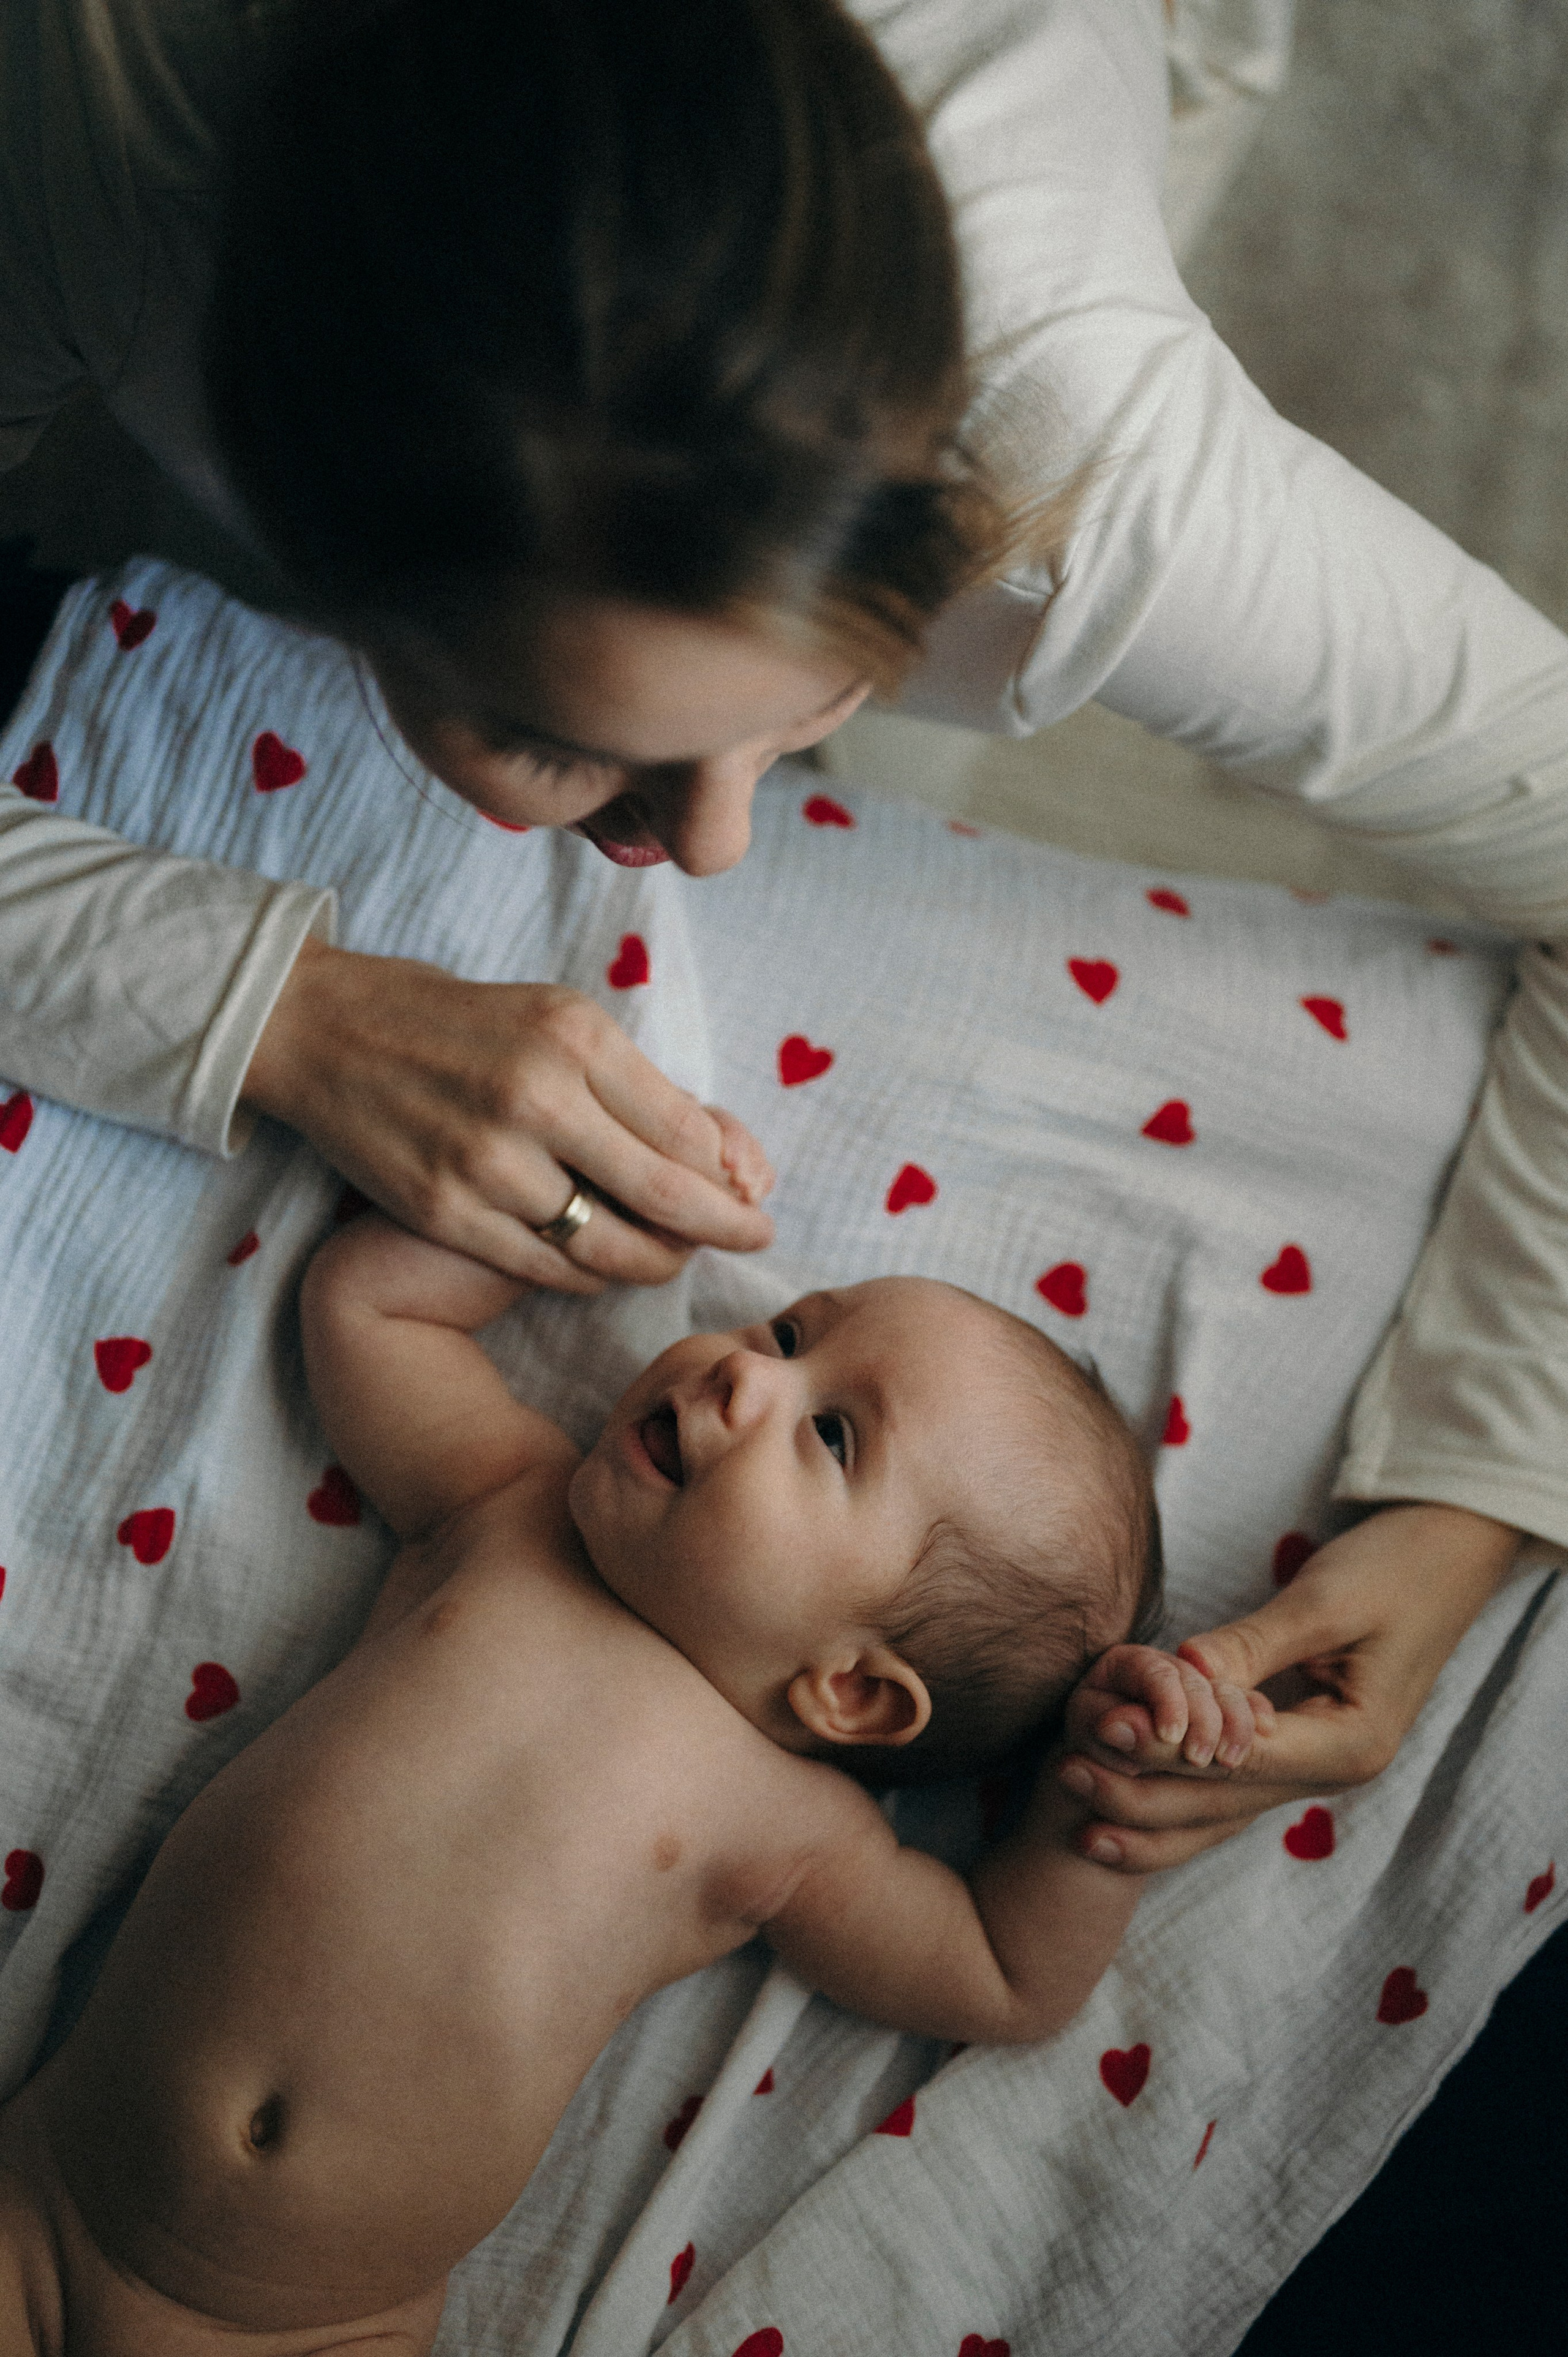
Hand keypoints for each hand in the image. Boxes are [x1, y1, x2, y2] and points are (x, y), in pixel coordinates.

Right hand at [243, 935, 774, 1285]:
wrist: (327, 1033)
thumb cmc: (462, 1024)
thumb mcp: (560, 1019)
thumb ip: (640, 1086)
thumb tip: (729, 1159)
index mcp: (574, 1038)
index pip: (688, 1132)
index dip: (732, 1175)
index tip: (753, 1193)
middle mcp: (534, 1098)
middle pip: (665, 1196)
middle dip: (726, 1229)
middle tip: (755, 1240)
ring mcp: (485, 1162)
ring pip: (608, 1247)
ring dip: (657, 1261)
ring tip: (675, 1255)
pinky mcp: (444, 1212)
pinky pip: (547, 1269)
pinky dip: (590, 1276)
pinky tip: (603, 1263)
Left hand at [1056, 1503, 1520, 1872]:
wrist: (1449, 1554)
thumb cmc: (1394, 1567)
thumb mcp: (1323, 1602)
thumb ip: (1251, 1646)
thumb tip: (1180, 1675)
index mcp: (1351, 1743)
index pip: (1243, 1759)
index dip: (1169, 1747)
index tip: (1103, 1730)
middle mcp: (1333, 1770)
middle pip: (1224, 1800)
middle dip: (1143, 1792)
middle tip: (1066, 1770)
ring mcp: (1317, 1765)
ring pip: (1220, 1805)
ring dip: (1148, 1803)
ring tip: (1070, 1796)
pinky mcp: (1296, 1745)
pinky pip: (1228, 1784)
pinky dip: (1176, 1789)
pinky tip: (1119, 1792)